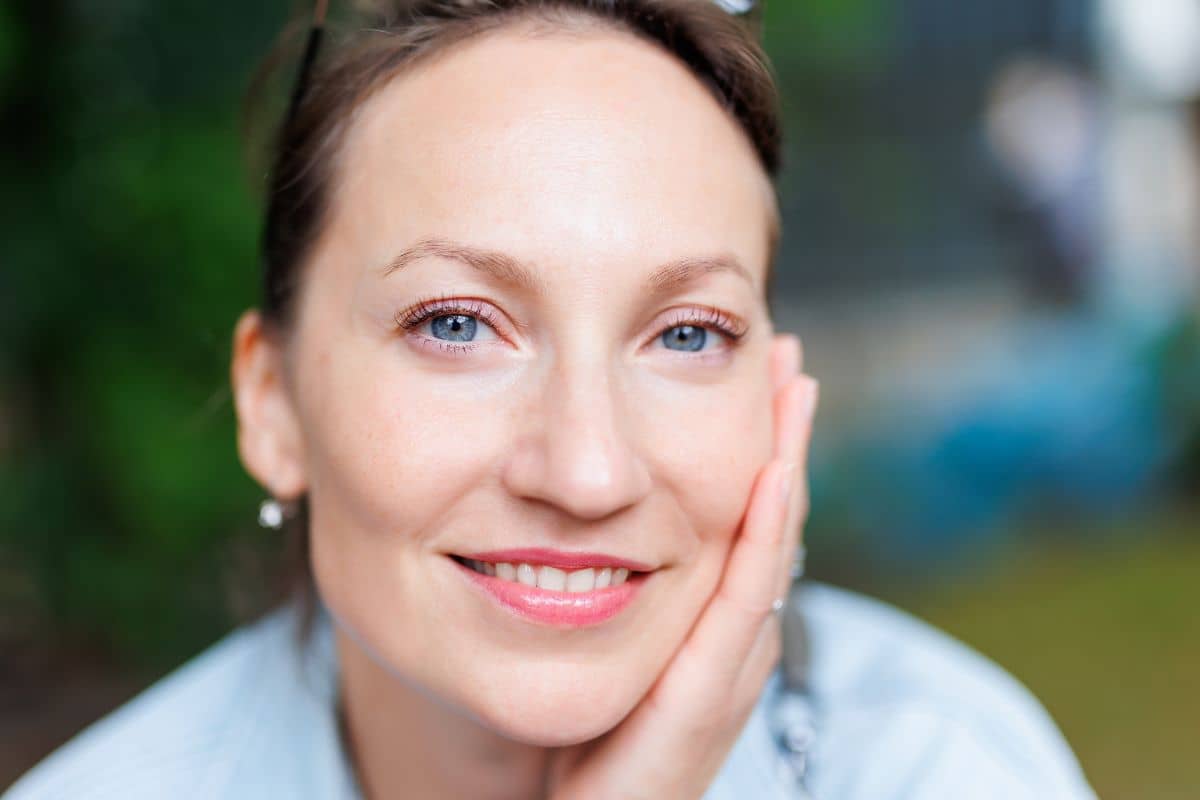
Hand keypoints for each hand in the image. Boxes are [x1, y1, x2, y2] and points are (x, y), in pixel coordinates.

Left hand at [546, 333, 818, 799]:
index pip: (746, 521)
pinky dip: (764, 533)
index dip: (761, 448)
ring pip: (769, 548)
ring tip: (793, 389)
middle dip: (783, 439)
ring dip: (785, 464)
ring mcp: (731, 666)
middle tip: (788, 359)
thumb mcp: (616, 653)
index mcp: (714, 627)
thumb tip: (584, 529)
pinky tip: (771, 474)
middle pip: (770, 522)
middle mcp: (735, 640)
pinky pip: (742, 600)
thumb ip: (611, 594)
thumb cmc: (594, 750)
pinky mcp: (708, 696)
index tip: (760, 375)